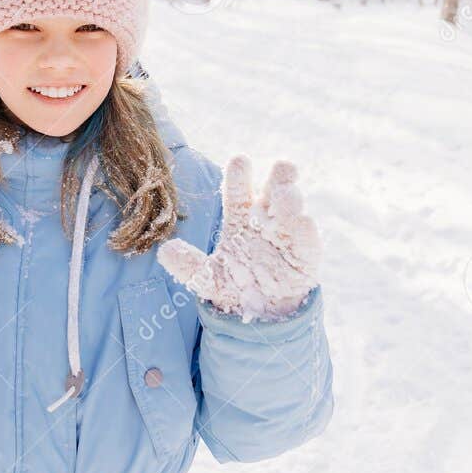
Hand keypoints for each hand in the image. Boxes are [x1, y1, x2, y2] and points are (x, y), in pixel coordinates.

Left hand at [157, 155, 321, 320]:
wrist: (260, 311)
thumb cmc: (235, 284)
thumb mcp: (207, 277)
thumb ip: (188, 265)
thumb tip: (164, 252)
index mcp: (241, 218)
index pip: (238, 193)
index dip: (239, 177)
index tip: (240, 160)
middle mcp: (266, 221)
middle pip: (273, 194)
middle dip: (278, 179)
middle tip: (283, 165)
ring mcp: (287, 238)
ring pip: (291, 214)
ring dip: (291, 202)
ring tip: (287, 194)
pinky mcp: (304, 258)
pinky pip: (306, 244)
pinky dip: (305, 233)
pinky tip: (303, 221)